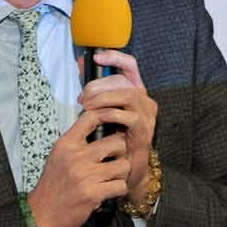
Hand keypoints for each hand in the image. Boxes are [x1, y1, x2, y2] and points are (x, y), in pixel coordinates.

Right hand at [27, 108, 129, 226]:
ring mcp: (85, 175)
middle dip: (121, 152)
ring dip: (122, 174)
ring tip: (112, 178)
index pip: (92, 117)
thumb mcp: (58, 156)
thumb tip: (100, 125)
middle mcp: (76, 156)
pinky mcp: (93, 194)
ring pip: (124, 165)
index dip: (108, 116)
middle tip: (116, 160)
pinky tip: (109, 192)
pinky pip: (120, 186)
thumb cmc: (53, 185)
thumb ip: (76, 141)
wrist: (41, 214)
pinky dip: (118, 190)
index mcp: (66, 144)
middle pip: (117, 141)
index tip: (114, 125)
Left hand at [79, 50, 157, 206]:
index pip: (130, 66)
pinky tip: (96, 117)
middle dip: (99, 85)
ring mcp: (147, 116)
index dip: (114, 58)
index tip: (96, 58)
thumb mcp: (101, 110)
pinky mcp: (144, 130)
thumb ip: (93, 88)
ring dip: (103, 97)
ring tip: (87, 106)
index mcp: (135, 93)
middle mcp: (145, 101)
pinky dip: (109, 113)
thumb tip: (79, 63)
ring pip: (128, 94)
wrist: (125, 169)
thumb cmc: (112, 139)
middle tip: (83, 98)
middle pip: (124, 80)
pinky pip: (128, 116)